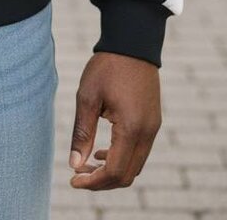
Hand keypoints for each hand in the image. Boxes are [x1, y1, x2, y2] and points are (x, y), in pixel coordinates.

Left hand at [68, 51, 161, 189]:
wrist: (132, 43)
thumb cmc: (107, 67)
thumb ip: (83, 133)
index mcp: (131, 128)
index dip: (93, 182)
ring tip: (87, 164)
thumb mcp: (88, 97)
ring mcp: (153, 128)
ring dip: (112, 171)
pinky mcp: (153, 122)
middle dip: (102, 181)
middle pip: (127, 175)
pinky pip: (140, 152)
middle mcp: (147, 133)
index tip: (73, 180)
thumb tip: (74, 164)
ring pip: (135, 166)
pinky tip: (103, 151)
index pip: (115, 172)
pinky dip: (122, 158)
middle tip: (78, 175)